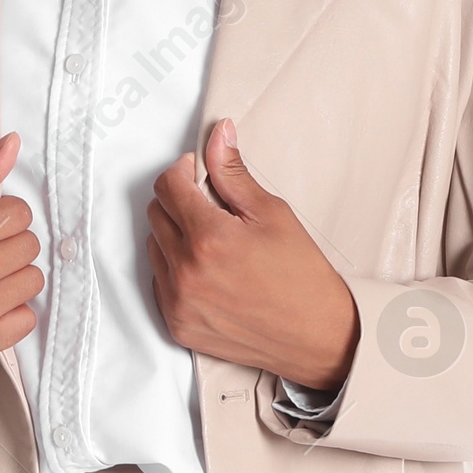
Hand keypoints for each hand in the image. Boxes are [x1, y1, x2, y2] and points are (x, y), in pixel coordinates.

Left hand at [146, 119, 357, 390]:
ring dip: (175, 236)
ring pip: (155, 247)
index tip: (199, 174)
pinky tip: (208, 272)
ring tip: (214, 244)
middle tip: (214, 209)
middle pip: (156, 213)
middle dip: (180, 202)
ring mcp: (178, 302)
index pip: (167, 185)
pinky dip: (175, 270)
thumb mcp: (272, 214)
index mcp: (208, 238)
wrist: (317, 336)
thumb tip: (218, 136)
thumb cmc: (301, 276)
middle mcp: (186, 272)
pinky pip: (159, 282)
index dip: (184, 171)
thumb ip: (233, 173)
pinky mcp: (178, 325)